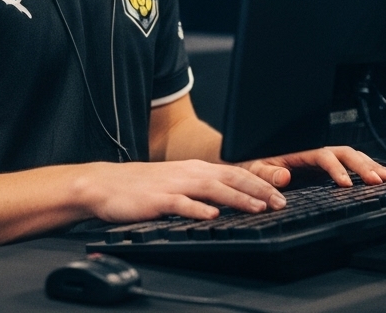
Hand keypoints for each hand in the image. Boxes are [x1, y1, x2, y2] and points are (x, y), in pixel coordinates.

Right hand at [76, 160, 286, 223]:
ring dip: (237, 199)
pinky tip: (212, 216)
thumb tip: (230, 200)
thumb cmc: (143, 186)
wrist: (106, 184)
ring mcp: (173, 185)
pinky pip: (181, 204)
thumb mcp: (177, 181)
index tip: (280, 195)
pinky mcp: (157, 200)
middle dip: (258, 190)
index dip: (260, 183)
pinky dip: (198, 209)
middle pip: (230, 178)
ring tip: (257, 208)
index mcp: (195, 169)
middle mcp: (189, 173)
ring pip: (212, 189)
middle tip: (279, 203)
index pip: (235, 174)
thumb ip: (202, 188)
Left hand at [239, 146, 385, 188]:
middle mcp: (316, 150)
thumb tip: (283, 176)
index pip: (325, 156)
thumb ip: (267, 172)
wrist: (251, 159)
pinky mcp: (326, 167)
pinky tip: (379, 175)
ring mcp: (322, 158)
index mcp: (302, 149)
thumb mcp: (256, 167)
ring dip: (370, 165)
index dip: (337, 170)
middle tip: (378, 180)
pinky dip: (366, 167)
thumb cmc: (254, 162)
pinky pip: (350, 163)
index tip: (347, 184)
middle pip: (345, 153)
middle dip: (363, 166)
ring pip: (352, 156)